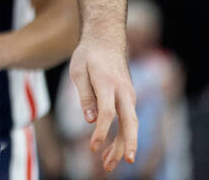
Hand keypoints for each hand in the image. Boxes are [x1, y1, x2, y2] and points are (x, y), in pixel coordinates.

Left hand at [69, 36, 137, 171]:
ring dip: (122, 146)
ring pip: (130, 125)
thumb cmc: (88, 55)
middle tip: (124, 163)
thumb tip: (90, 120)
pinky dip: (121, 137)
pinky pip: (127, 121)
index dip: (101, 132)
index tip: (93, 148)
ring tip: (108, 166)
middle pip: (129, 122)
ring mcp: (129, 96)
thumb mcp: (78, 70)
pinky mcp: (128, 99)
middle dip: (128, 144)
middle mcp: (123, 91)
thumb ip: (85, 96)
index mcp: (108, 83)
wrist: (106, 41)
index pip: (107, 113)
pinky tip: (111, 151)